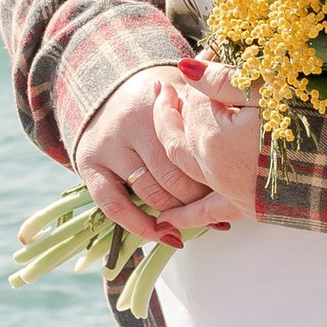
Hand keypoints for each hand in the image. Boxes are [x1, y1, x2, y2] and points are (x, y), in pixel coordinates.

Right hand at [73, 66, 248, 245]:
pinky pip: (113, 205)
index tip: (231, 186)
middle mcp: (129, 125)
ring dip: (176, 214)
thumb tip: (237, 115)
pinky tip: (164, 236)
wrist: (104, 90)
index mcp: (156, 104)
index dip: (214, 172)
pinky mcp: (88, 165)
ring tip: (196, 220)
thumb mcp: (183, 93)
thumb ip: (209, 104)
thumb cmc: (157, 101)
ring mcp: (107, 147)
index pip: (192, 149)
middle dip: (199, 197)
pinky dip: (140, 226)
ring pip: (150, 194)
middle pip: (174, 176)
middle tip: (216, 206)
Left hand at [161, 65, 262, 223]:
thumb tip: (186, 68)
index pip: (196, 99)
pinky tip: (166, 220)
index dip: (203, 74)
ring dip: (170, 139)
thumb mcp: (269, 91)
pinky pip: (206, 213)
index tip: (213, 54)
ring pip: (182, 164)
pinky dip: (185, 216)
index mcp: (214, 136)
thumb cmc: (313, 123)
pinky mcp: (244, 206)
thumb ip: (222, 80)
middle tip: (179, 83)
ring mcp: (225, 189)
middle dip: (179, 103)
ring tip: (166, 116)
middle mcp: (211, 166)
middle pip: (183, 129)